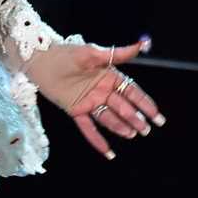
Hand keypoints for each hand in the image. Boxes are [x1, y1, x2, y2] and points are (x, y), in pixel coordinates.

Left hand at [24, 38, 164, 160]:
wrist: (40, 61)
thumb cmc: (67, 53)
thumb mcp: (93, 52)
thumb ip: (117, 53)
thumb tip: (142, 45)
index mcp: (109, 76)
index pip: (132, 91)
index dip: (145, 103)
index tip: (157, 115)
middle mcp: (102, 91)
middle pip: (122, 107)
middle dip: (135, 118)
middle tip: (146, 129)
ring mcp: (89, 102)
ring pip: (109, 118)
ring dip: (120, 127)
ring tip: (132, 135)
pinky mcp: (76, 111)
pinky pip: (88, 128)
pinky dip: (98, 141)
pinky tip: (108, 153)